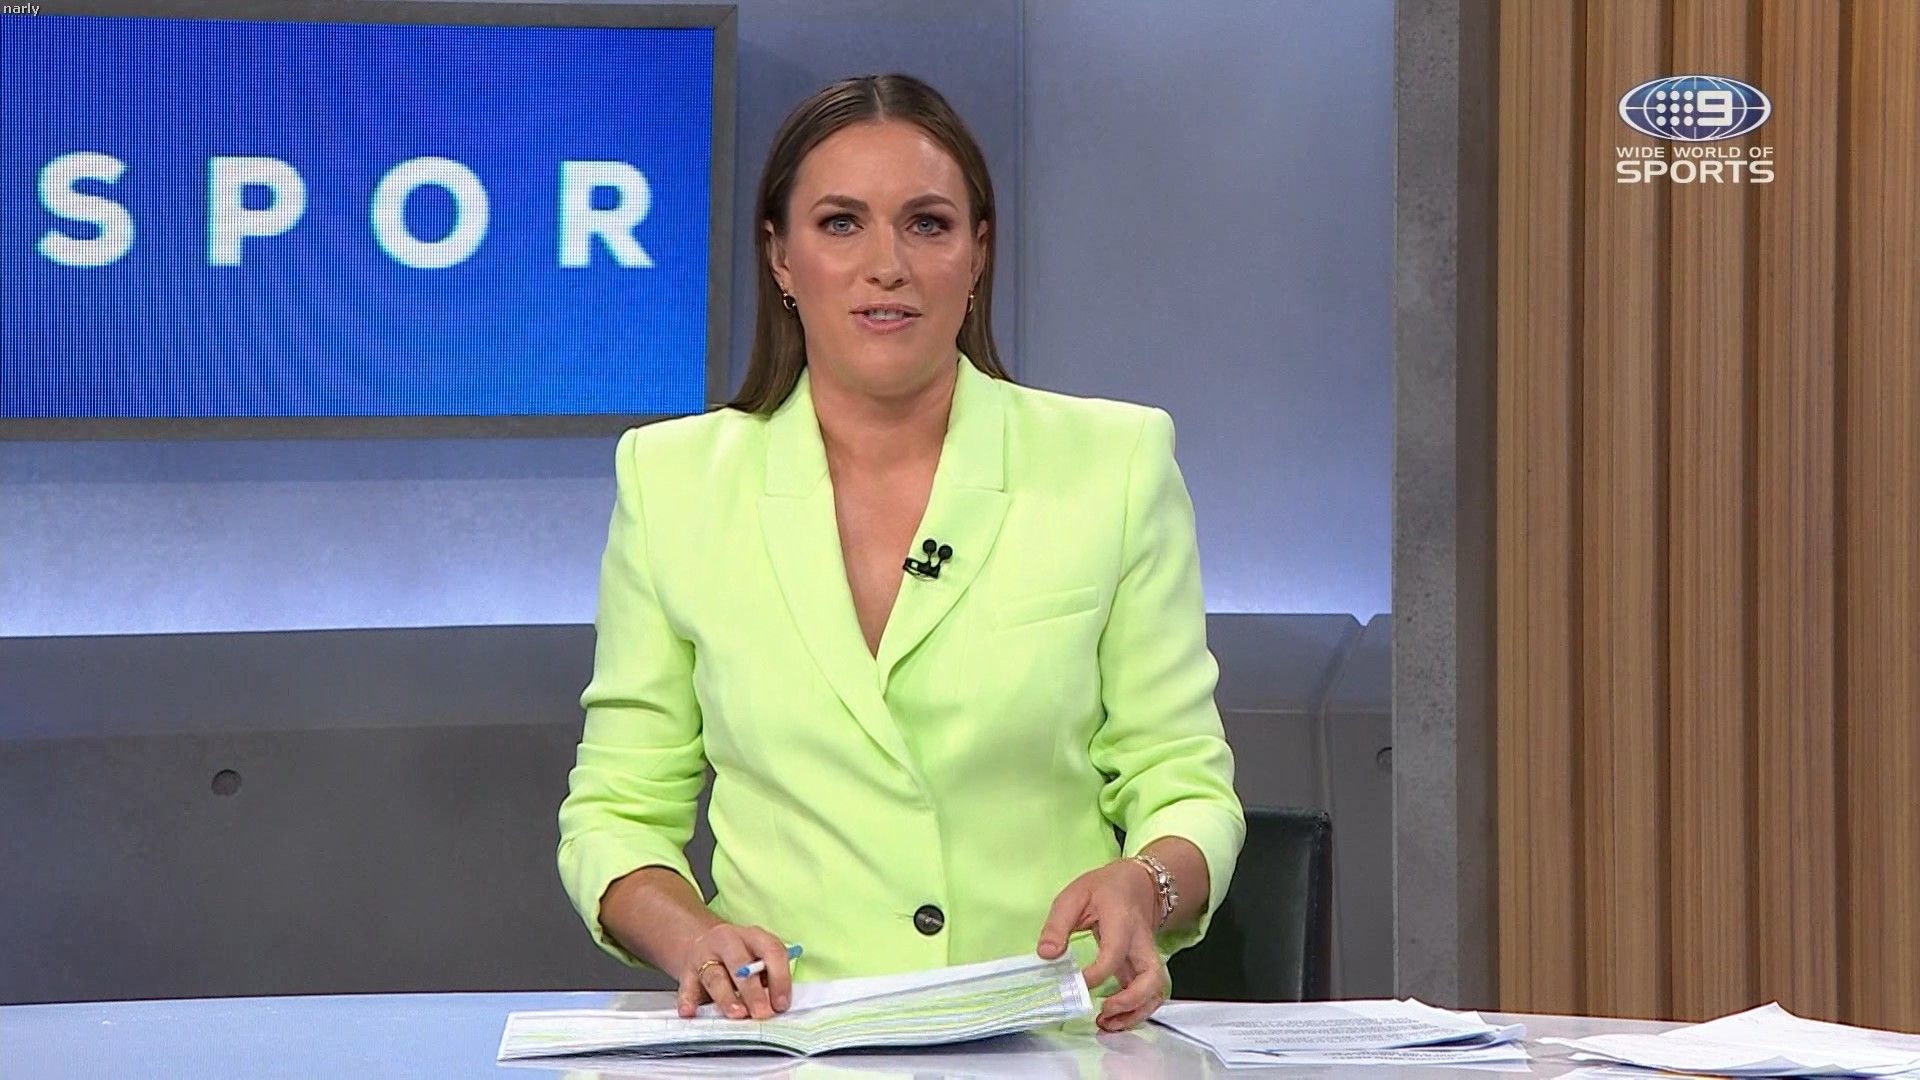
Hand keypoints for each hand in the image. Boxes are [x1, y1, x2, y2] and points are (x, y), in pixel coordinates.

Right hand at [674, 922, 794, 1019]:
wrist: (703, 945)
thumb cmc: (740, 959)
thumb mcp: (758, 958)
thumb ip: (768, 977)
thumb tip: (777, 1006)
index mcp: (753, 936)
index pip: (771, 951)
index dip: (780, 979)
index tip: (781, 1004)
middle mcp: (728, 940)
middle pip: (741, 964)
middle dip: (753, 991)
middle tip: (762, 1013)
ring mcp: (704, 955)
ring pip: (715, 976)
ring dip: (726, 997)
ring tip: (737, 1014)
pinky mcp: (687, 972)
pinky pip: (687, 987)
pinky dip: (687, 1000)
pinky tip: (689, 1012)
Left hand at [1035, 859, 1167, 1030]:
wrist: (1137, 884)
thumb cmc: (1103, 890)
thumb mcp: (1074, 896)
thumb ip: (1058, 925)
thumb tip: (1047, 955)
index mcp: (1122, 922)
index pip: (1115, 953)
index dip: (1097, 973)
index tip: (1075, 981)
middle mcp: (1141, 944)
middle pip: (1151, 978)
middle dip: (1130, 1002)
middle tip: (1103, 1012)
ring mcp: (1147, 958)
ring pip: (1155, 991)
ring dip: (1135, 1013)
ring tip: (1106, 1023)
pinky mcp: (1145, 968)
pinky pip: (1150, 994)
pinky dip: (1136, 1011)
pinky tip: (1113, 1019)